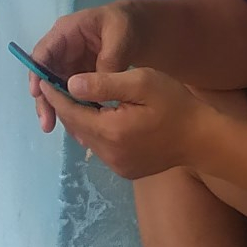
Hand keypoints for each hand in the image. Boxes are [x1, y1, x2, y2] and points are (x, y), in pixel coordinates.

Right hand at [30, 3, 137, 132]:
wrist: (138, 29)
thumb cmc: (124, 24)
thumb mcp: (119, 34)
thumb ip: (108, 59)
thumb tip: (96, 86)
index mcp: (66, 32)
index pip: (44, 52)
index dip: (37, 72)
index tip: (37, 93)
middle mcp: (62, 50)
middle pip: (45, 74)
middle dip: (44, 98)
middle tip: (47, 123)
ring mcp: (70, 65)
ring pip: (56, 88)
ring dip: (56, 108)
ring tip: (57, 129)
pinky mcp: (80, 79)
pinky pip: (71, 95)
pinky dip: (72, 110)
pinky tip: (78, 127)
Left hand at [51, 66, 206, 178]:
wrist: (203, 139)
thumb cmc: (175, 104)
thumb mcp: (141, 82)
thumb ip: (105, 82)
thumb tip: (71, 83)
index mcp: (110, 132)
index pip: (72, 111)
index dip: (55, 93)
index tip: (43, 76)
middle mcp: (109, 154)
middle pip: (76, 126)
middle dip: (64, 105)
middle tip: (55, 83)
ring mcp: (118, 166)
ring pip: (87, 137)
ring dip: (79, 118)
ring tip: (75, 95)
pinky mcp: (126, 170)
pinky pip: (100, 147)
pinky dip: (94, 129)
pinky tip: (98, 114)